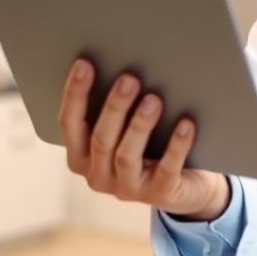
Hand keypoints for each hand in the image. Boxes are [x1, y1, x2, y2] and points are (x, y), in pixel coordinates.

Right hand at [58, 58, 230, 220]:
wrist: (187, 183)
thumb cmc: (150, 143)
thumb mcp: (126, 127)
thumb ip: (116, 106)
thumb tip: (121, 60)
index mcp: (81, 156)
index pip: (69, 124)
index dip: (74, 94)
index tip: (84, 63)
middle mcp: (98, 176)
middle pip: (101, 139)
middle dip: (114, 107)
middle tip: (129, 78)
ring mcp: (128, 189)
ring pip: (127, 155)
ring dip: (140, 125)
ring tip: (154, 99)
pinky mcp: (159, 194)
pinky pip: (166, 169)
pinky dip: (176, 145)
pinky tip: (186, 124)